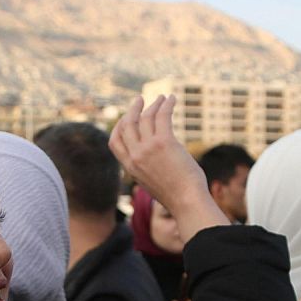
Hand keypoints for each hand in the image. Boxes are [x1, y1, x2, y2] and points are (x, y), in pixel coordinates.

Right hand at [110, 95, 228, 244]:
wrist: (186, 202)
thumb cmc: (175, 195)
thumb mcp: (152, 183)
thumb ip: (147, 169)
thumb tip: (154, 160)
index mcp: (130, 167)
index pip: (114, 142)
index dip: (119, 127)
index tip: (127, 118)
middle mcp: (135, 156)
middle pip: (127, 125)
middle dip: (133, 110)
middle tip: (141, 100)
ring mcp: (148, 149)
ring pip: (146, 117)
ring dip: (154, 104)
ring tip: (163, 98)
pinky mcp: (164, 142)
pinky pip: (162, 116)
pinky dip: (166, 105)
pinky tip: (172, 99)